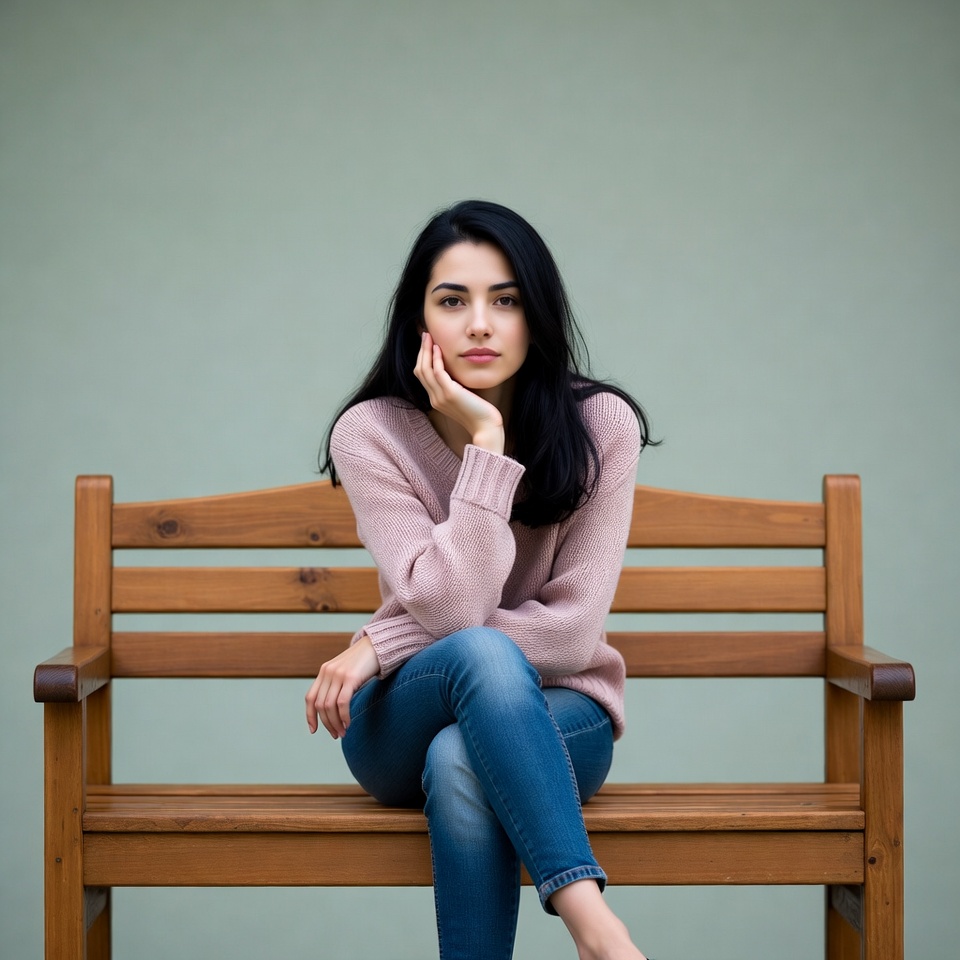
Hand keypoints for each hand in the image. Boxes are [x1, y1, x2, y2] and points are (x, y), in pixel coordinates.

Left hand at [305, 633, 379, 737]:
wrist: (378, 644)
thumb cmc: (364, 661)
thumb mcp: (345, 671)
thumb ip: (336, 684)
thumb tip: (333, 708)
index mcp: (324, 671)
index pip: (310, 698)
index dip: (310, 716)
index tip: (314, 730)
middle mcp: (328, 672)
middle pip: (320, 705)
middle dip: (327, 724)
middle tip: (336, 734)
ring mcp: (338, 674)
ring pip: (329, 706)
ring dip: (335, 723)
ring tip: (343, 732)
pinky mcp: (351, 677)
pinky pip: (342, 702)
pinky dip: (343, 716)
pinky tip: (348, 723)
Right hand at [414, 332, 504, 453]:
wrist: (486, 427)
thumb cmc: (479, 413)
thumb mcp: (464, 397)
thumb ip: (457, 386)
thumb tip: (456, 372)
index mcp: (436, 400)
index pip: (422, 376)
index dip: (423, 358)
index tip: (427, 343)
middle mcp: (434, 398)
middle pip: (420, 371)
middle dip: (422, 351)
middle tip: (425, 335)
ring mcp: (440, 397)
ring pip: (425, 369)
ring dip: (426, 351)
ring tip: (429, 337)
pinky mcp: (450, 394)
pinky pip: (437, 372)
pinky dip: (436, 359)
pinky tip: (440, 348)